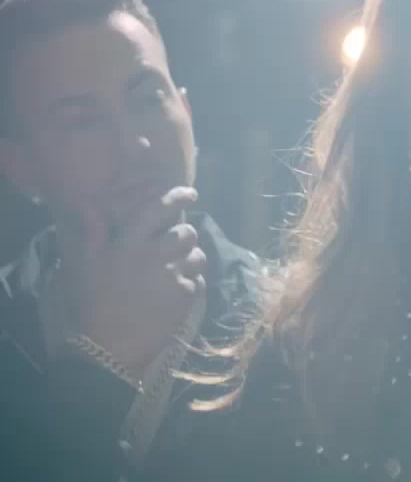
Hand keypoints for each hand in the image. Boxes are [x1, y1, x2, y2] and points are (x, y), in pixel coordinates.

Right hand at [61, 187, 206, 376]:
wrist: (106, 348)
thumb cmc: (91, 305)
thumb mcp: (82, 267)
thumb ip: (91, 234)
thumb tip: (90, 206)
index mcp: (127, 244)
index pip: (156, 209)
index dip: (177, 196)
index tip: (190, 193)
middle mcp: (153, 254)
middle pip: (185, 232)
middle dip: (184, 236)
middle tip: (173, 247)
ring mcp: (172, 274)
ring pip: (197, 255)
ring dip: (190, 259)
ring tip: (174, 271)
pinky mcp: (185, 295)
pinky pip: (198, 279)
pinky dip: (190, 283)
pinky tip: (173, 294)